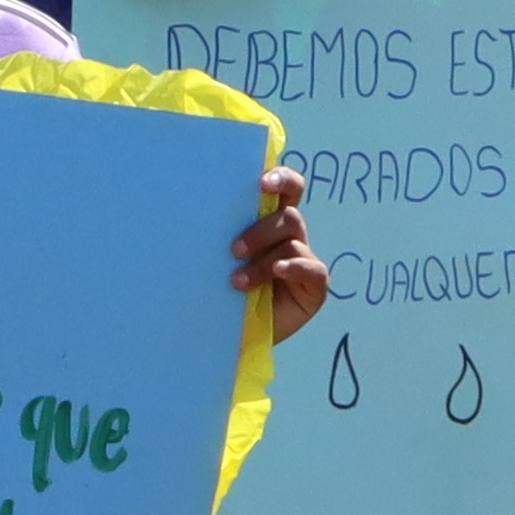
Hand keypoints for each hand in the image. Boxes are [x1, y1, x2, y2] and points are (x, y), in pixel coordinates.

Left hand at [234, 165, 327, 341]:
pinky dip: (294, 267)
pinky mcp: (314, 285)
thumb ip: (221, 235)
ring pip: (292, 242)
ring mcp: (304, 260)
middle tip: (234, 250)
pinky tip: (278, 271)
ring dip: (263, 260)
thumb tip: (199, 210)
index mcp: (270, 222)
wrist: (230, 336)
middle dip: (260, 230)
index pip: (287, 189)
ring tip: (238, 281)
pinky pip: (312, 268)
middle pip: (288, 216)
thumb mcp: (218, 260)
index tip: (262, 182)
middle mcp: (290, 236)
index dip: (281, 179)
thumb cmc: (222, 292)